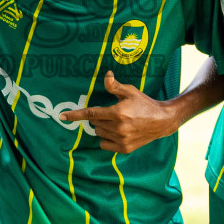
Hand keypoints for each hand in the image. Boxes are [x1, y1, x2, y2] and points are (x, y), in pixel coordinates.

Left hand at [59, 72, 181, 152]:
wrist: (162, 121)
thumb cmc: (144, 104)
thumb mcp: (130, 91)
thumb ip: (114, 86)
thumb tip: (106, 75)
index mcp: (118, 113)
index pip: (91, 114)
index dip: (75, 115)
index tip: (62, 117)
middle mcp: (118, 128)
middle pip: (95, 124)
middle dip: (100, 118)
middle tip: (113, 113)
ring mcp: (121, 140)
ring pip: (99, 134)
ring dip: (103, 128)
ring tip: (118, 123)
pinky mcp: (124, 149)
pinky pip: (105, 144)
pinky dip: (107, 139)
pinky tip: (119, 132)